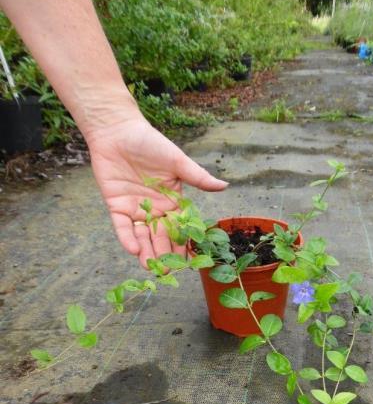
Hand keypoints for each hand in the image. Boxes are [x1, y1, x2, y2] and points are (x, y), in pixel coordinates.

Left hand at [86, 116, 227, 267]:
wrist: (117, 131)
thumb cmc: (150, 143)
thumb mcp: (177, 161)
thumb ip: (198, 177)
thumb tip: (224, 186)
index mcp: (172, 201)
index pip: (181, 227)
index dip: (185, 243)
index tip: (190, 260)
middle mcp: (155, 209)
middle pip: (162, 236)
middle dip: (165, 254)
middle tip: (169, 272)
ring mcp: (136, 209)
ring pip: (143, 236)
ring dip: (147, 252)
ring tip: (152, 269)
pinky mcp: (116, 207)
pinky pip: (122, 227)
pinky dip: (127, 238)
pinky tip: (134, 250)